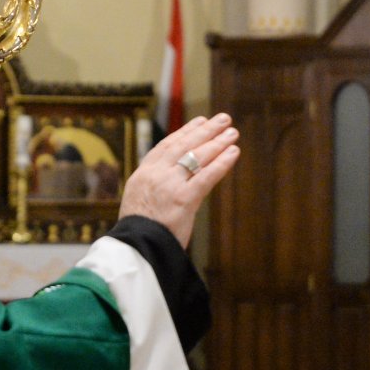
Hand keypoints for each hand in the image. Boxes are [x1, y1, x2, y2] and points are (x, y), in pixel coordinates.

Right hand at [119, 114, 240, 247]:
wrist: (135, 249)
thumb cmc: (140, 233)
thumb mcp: (139, 202)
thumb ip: (155, 187)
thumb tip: (174, 179)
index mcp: (143, 174)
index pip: (167, 146)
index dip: (186, 132)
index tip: (200, 122)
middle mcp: (155, 174)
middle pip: (184, 145)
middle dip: (206, 131)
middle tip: (223, 119)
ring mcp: (169, 185)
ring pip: (197, 157)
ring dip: (218, 142)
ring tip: (232, 133)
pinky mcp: (183, 199)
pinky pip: (206, 176)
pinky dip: (222, 162)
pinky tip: (234, 153)